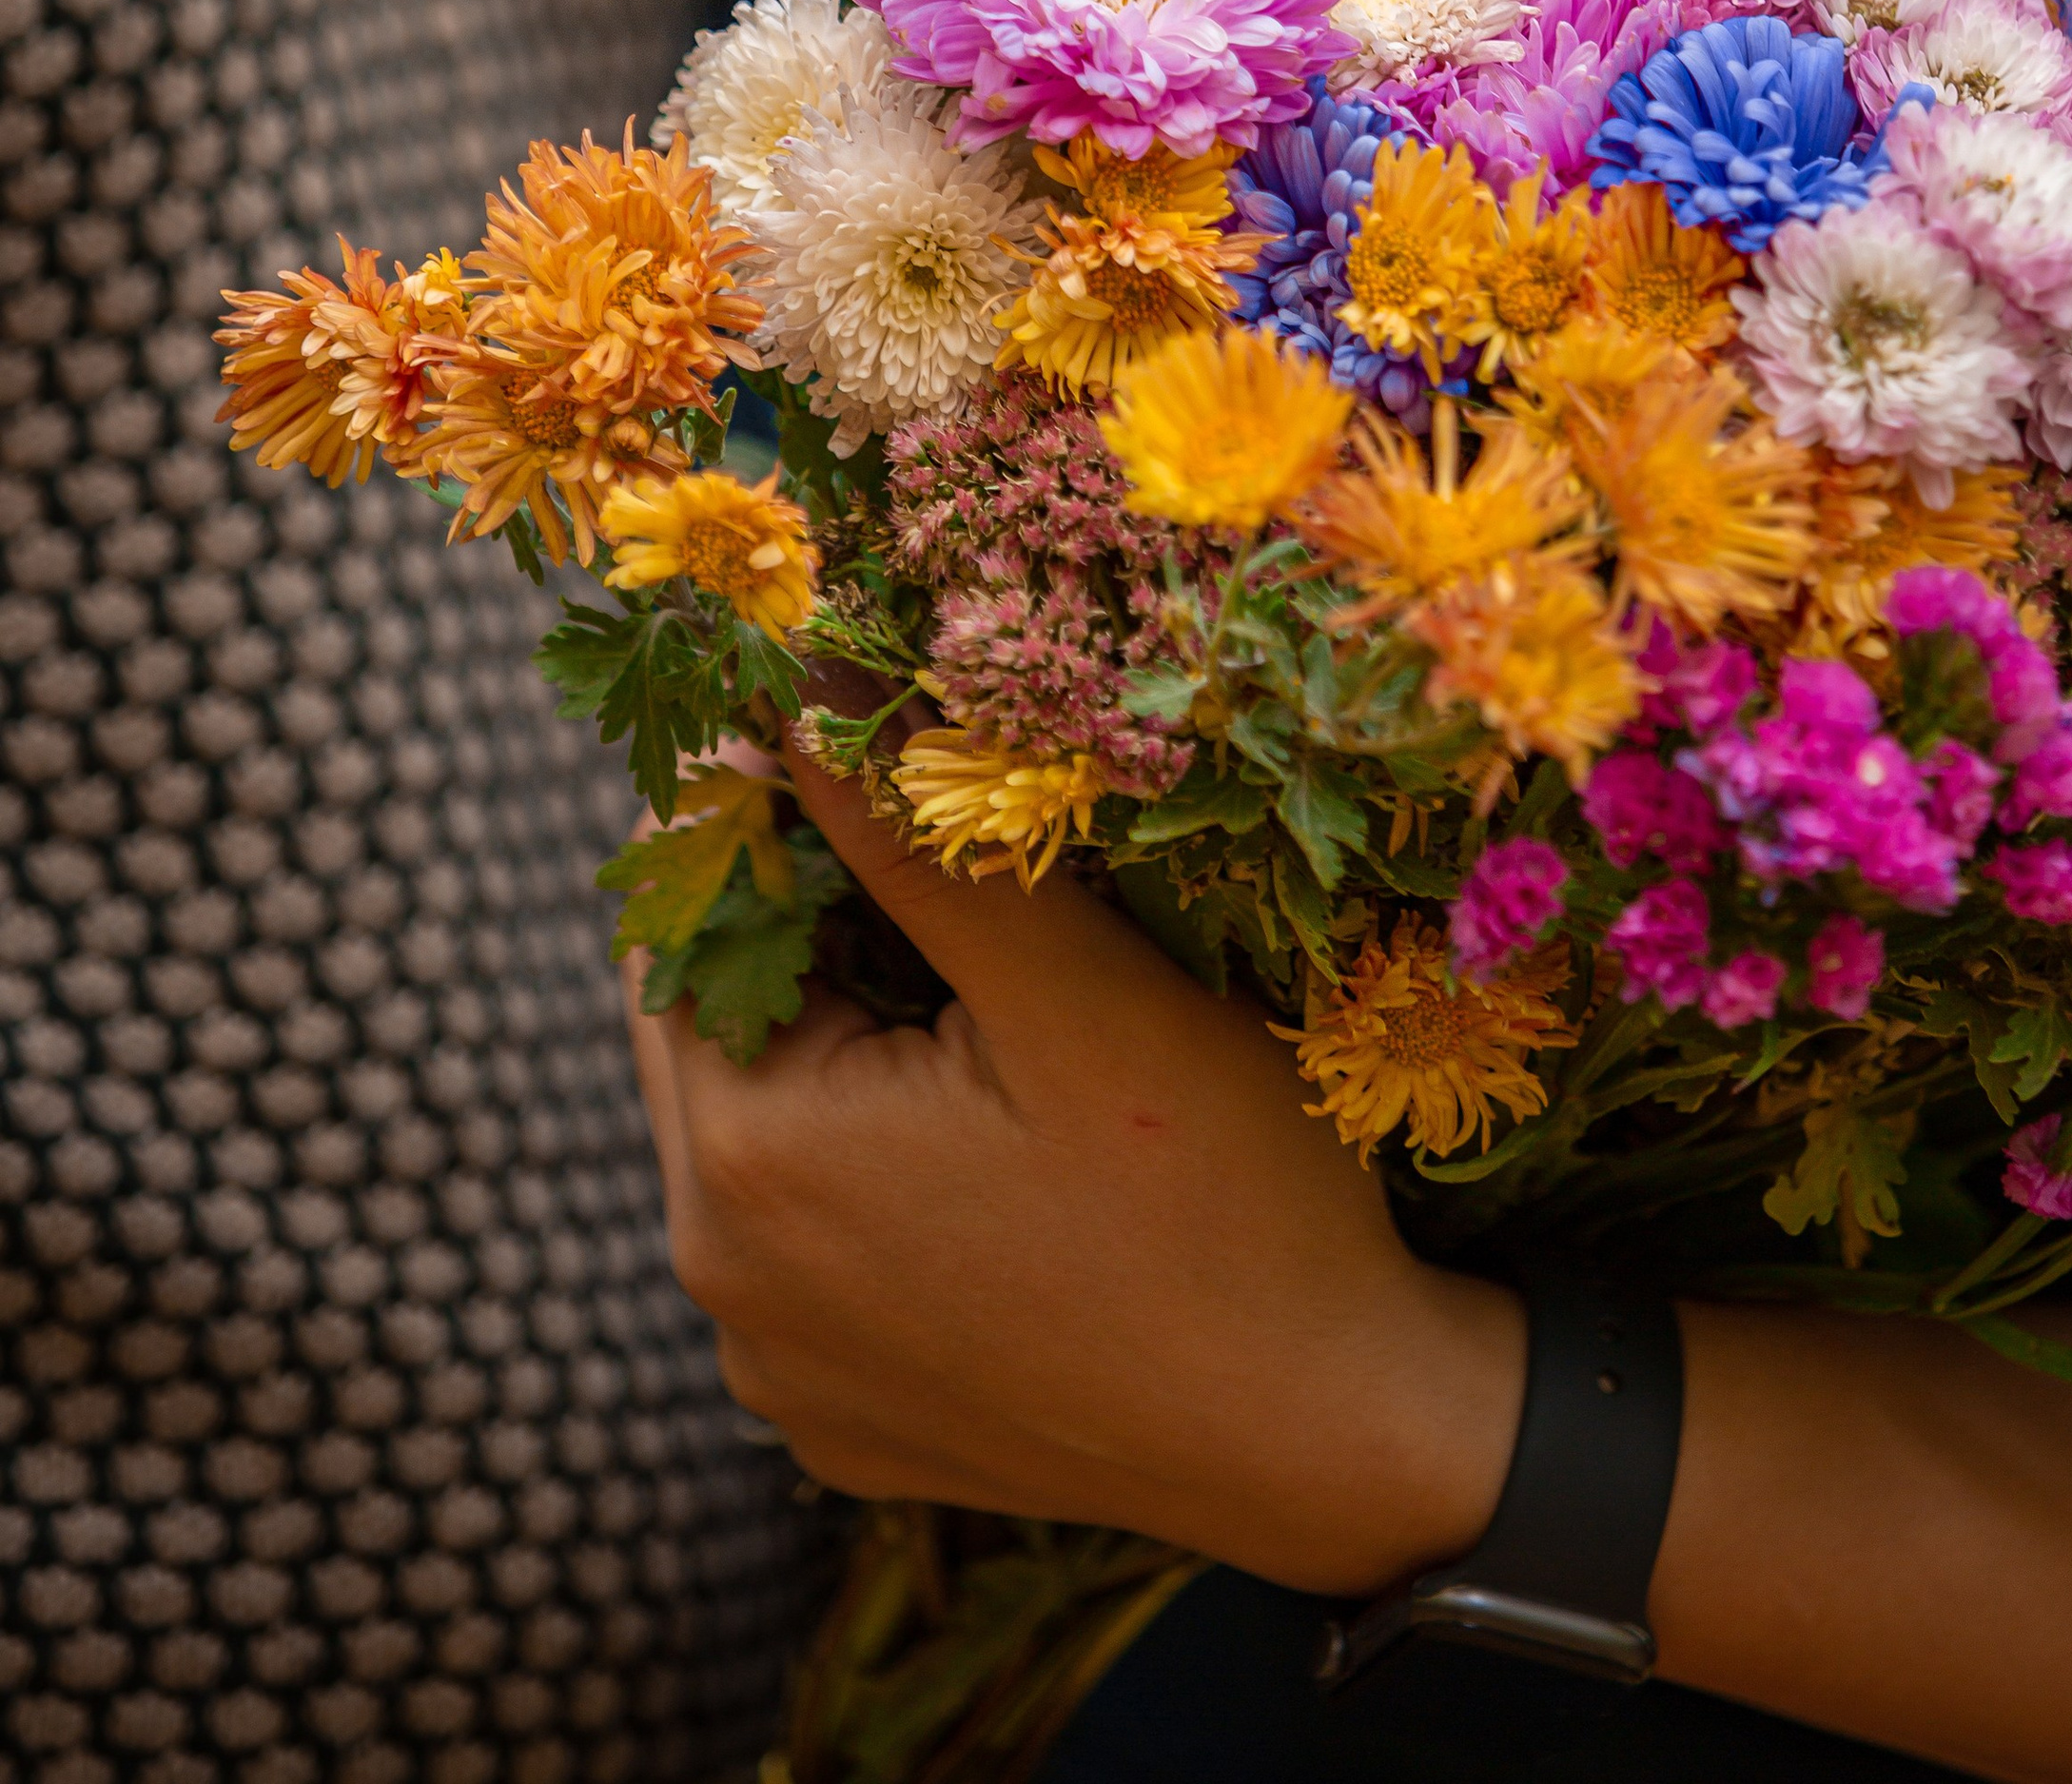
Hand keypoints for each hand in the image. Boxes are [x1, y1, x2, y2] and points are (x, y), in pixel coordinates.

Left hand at [624, 740, 1525, 1596]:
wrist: (1337, 1437)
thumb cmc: (1226, 1194)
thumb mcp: (1076, 982)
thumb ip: (911, 827)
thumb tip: (790, 675)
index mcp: (748, 1163)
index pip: (693, 931)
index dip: (792, 839)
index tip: (912, 788)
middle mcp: (723, 1287)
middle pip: (712, 1038)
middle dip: (814, 943)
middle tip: (970, 891)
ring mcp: (779, 1376)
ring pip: (762, 1141)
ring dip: (843, 1056)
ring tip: (997, 1020)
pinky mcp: (843, 1428)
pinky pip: (811, 1254)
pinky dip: (871, 1179)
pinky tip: (998, 1156)